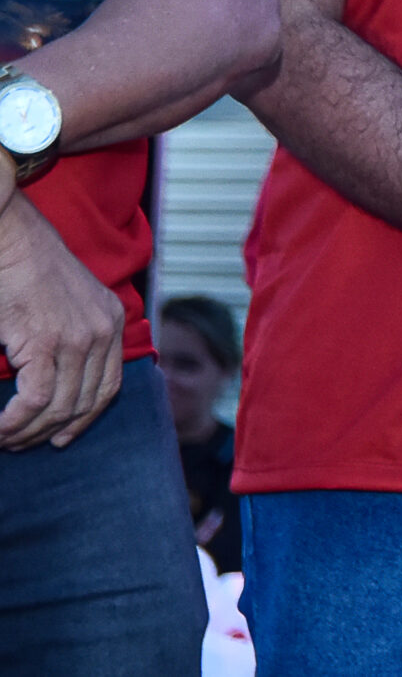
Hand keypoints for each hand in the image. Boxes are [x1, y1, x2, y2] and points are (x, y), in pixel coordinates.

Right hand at [0, 191, 126, 448]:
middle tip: (22, 443)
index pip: (109, 386)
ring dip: (29, 432)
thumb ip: (67, 338)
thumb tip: (51, 383)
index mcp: (110, 321)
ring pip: (60, 407)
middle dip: (52, 432)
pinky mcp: (48, 342)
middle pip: (86, 402)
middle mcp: (103, 331)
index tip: (62, 437)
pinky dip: (15, 422)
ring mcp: (79, 337)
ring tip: (7, 439)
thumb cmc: (24, 270)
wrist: (9, 238)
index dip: (85, 419)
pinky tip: (0, 430)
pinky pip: (37, 400)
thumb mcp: (62, 303)